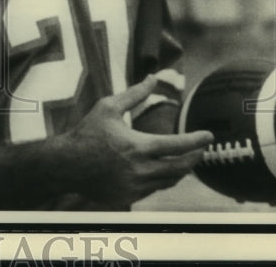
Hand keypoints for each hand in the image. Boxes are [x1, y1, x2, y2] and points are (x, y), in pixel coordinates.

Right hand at [57, 75, 213, 205]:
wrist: (66, 164)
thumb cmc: (87, 131)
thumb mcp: (109, 107)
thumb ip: (135, 94)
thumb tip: (154, 77)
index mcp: (138, 146)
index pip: (178, 146)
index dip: (197, 140)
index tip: (209, 136)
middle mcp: (140, 170)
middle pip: (180, 168)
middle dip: (195, 158)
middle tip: (202, 149)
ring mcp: (135, 187)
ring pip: (169, 181)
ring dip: (180, 170)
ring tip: (184, 159)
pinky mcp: (129, 198)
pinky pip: (154, 190)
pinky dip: (161, 179)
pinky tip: (161, 169)